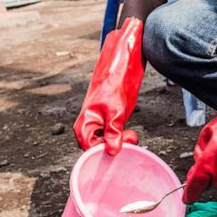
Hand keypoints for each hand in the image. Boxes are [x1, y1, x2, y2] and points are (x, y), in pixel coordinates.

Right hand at [73, 18, 144, 154]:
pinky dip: (120, 136)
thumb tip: (113, 151)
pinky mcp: (108, 118)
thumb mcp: (116, 110)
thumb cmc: (114, 84)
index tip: (121, 143)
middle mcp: (89, 124)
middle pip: (98, 147)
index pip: (89, 149)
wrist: (121, 64)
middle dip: (113, 146)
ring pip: (106, 141)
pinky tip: (130, 131)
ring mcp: (98, 121)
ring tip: (131, 134)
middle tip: (130, 137)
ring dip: (118, 141)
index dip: (104, 150)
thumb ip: (113, 131)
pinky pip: (111, 134)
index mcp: (84, 123)